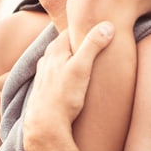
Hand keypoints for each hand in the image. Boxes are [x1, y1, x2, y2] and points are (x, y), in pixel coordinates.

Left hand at [22, 22, 114, 150]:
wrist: (45, 124)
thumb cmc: (63, 96)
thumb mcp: (82, 68)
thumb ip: (93, 46)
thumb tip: (107, 25)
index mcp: (55, 50)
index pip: (69, 31)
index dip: (83, 30)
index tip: (98, 31)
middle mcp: (46, 59)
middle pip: (64, 46)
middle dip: (78, 46)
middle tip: (96, 48)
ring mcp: (43, 74)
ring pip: (59, 61)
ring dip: (71, 61)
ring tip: (86, 65)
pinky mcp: (44, 89)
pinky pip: (56, 75)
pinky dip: (65, 74)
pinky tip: (72, 83)